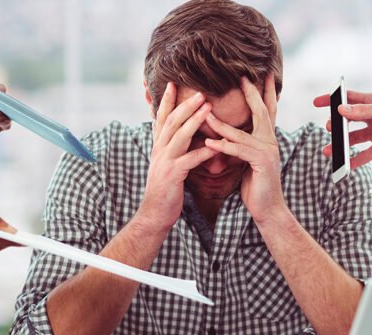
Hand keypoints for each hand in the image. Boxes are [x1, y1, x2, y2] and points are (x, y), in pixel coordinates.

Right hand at [137, 83, 218, 230]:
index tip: (173, 83)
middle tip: (200, 91)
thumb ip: (173, 149)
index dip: (167, 101)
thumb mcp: (166, 164)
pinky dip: (204, 151)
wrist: (154, 213)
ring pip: (179, 135)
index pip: (161, 118)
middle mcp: (159, 150)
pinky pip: (190, 160)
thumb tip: (181, 136)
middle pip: (171, 121)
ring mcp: (165, 161)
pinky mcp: (173, 175)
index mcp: (158, 146)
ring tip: (208, 107)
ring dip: (194, 120)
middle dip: (185, 104)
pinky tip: (217, 146)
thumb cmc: (165, 190)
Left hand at [205, 75, 284, 223]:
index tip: (263, 74)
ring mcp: (268, 151)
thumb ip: (242, 145)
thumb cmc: (256, 186)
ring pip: (242, 132)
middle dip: (252, 93)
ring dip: (221, 124)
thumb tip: (228, 134)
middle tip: (243, 76)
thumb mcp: (247, 161)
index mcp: (268, 139)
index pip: (267, 110)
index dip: (265, 92)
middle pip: (262, 112)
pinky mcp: (261, 163)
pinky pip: (238, 151)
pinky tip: (209, 143)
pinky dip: (223, 146)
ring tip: (205, 113)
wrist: (268, 209)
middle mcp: (271, 142)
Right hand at [313, 91, 371, 168]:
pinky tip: (344, 165)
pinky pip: (364, 155)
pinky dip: (354, 160)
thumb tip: (341, 111)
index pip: (348, 99)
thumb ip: (362, 112)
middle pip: (348, 121)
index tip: (317, 103)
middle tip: (329, 129)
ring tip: (329, 151)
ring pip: (353, 139)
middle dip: (336, 126)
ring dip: (341, 145)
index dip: (332, 100)